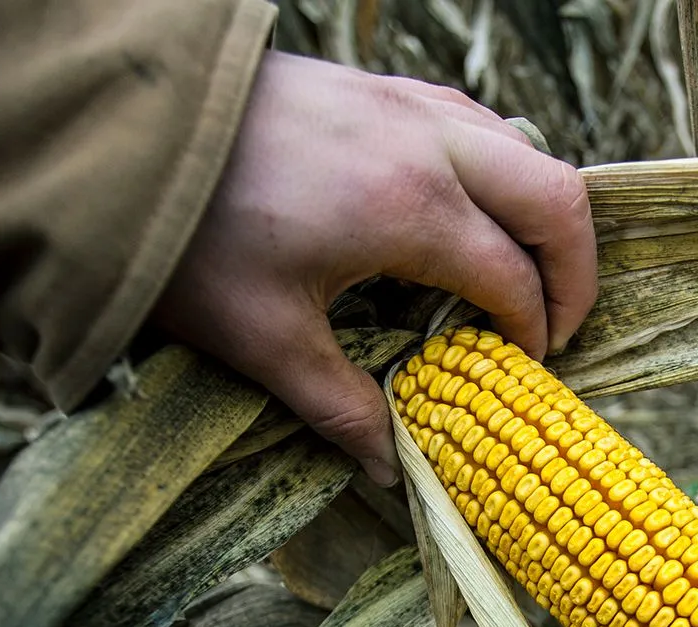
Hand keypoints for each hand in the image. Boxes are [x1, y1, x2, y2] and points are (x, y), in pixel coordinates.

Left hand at [156, 52, 596, 485]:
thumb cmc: (188, 235)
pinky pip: (477, 124)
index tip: (526, 373)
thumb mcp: (261, 337)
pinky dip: (499, 172)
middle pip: (557, 199)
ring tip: (520, 277)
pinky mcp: (383, 86)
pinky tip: (465, 213)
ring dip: (540, 217)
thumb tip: (389, 468)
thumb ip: (338, 406)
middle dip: (575, 271)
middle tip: (557, 328)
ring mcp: (409, 104)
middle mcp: (429, 145)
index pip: (515, 280)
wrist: (123, 130)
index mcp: (412, 211)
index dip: (536, 334)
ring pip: (526, 151)